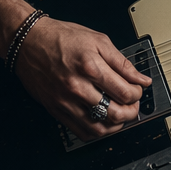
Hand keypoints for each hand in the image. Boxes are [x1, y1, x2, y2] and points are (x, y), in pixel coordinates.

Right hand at [12, 16, 151, 140]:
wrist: (29, 42)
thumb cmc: (61, 38)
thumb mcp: (98, 40)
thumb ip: (122, 62)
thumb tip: (141, 78)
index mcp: (91, 67)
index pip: (124, 91)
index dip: (137, 93)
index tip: (139, 89)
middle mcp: (77, 87)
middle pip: (115, 113)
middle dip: (132, 112)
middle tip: (134, 105)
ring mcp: (66, 101)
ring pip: (99, 128)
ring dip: (117, 125)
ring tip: (121, 115)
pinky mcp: (56, 110)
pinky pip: (81, 132)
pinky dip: (97, 132)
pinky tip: (104, 122)